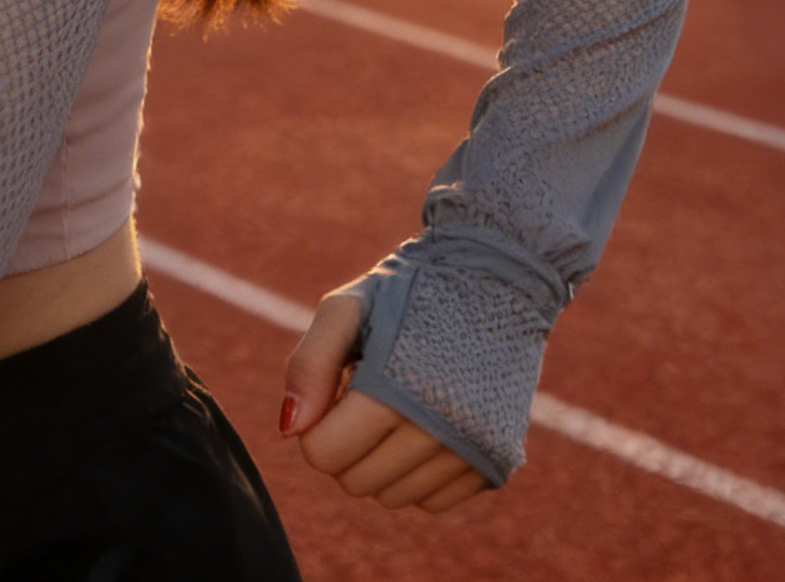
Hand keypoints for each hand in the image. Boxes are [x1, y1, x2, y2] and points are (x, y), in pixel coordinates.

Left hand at [281, 291, 489, 515]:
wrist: (494, 283)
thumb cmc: (405, 294)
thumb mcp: (345, 310)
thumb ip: (309, 367)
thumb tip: (289, 431)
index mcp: (395, 387)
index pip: (325, 455)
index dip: (316, 426)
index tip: (336, 390)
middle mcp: (439, 428)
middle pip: (355, 481)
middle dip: (346, 444)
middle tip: (364, 395)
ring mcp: (472, 452)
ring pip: (392, 498)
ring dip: (381, 461)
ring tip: (396, 406)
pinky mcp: (496, 464)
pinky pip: (433, 502)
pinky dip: (419, 473)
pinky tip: (424, 425)